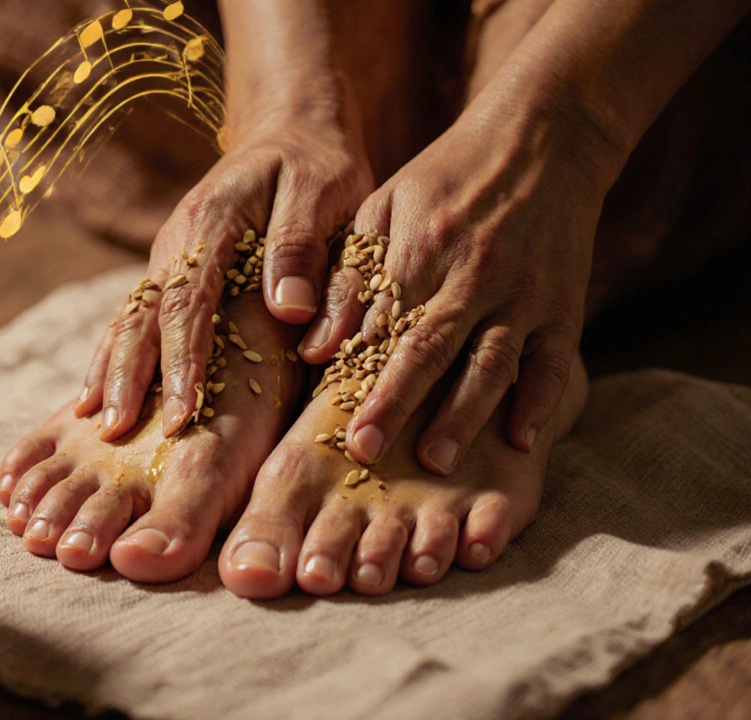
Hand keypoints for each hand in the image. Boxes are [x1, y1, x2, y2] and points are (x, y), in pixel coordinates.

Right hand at [75, 107, 372, 438]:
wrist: (289, 128)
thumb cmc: (314, 163)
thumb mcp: (324, 189)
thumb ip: (302, 245)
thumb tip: (289, 309)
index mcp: (211, 222)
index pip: (188, 301)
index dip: (182, 360)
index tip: (182, 413)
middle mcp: (176, 241)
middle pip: (142, 316)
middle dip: (127, 376)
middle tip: (117, 431)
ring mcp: (166, 255)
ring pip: (128, 318)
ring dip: (111, 370)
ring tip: (96, 425)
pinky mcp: (170, 268)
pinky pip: (133, 316)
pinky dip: (113, 354)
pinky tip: (99, 394)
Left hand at [306, 93, 616, 472]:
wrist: (540, 137)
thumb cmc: (444, 179)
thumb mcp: (382, 210)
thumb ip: (348, 279)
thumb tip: (315, 350)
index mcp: (419, 250)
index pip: (384, 326)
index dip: (359, 378)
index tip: (336, 428)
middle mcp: (473, 274)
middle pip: (431, 349)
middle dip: (399, 405)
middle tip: (369, 456)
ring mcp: (525, 291)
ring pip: (493, 361)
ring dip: (465, 414)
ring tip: (437, 462)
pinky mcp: (565, 303)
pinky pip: (556, 360)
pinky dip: (542, 401)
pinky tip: (523, 442)